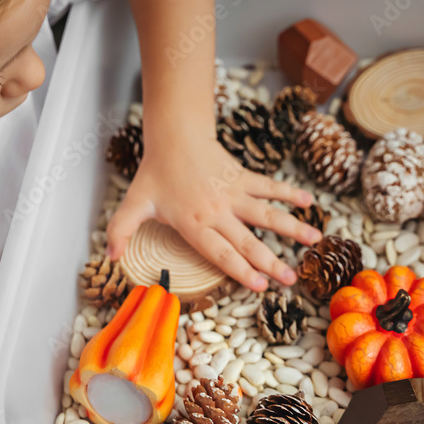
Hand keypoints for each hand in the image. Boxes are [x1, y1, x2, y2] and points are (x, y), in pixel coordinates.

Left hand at [105, 135, 322, 290]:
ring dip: (291, 228)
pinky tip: (309, 202)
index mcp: (194, 223)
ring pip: (267, 214)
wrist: (174, 135)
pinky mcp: (243, 177)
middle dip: (271, 262)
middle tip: (291, 280)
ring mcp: (234, 194)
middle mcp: (218, 211)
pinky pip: (269, 186)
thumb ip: (120, 231)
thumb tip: (109, 257)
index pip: (221, 253)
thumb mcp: (134, 204)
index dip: (241, 271)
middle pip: (248, 241)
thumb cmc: (155, 173)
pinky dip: (289, 193)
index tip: (261, 287)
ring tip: (314, 241)